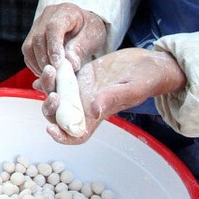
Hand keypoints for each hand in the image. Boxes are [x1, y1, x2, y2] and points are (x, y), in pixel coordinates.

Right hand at [22, 3, 107, 76]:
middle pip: (38, 38)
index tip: (58, 64)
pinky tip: (46, 72)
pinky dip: (35, 65)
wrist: (83, 26)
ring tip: (52, 76)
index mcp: (65, 11)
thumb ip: (81, 48)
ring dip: (38, 64)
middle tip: (56, 75)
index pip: (53, 27)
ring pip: (28, 47)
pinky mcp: (31, 36)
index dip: (53, 46)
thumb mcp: (93, 36)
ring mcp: (37, 25)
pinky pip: (27, 53)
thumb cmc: (90, 30)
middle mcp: (47, 16)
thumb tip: (70, 64)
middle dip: (45, 59)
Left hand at [36, 46, 185, 143]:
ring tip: (50, 70)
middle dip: (50, 108)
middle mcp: (86, 105)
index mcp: (99, 115)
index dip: (62, 136)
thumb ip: (114, 98)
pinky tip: (48, 67)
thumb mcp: (133, 87)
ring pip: (56, 94)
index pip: (76, 134)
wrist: (150, 62)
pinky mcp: (81, 74)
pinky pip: (60, 78)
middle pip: (59, 115)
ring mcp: (82, 89)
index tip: (51, 129)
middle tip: (54, 93)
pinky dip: (51, 76)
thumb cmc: (148, 79)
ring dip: (48, 86)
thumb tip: (94, 109)